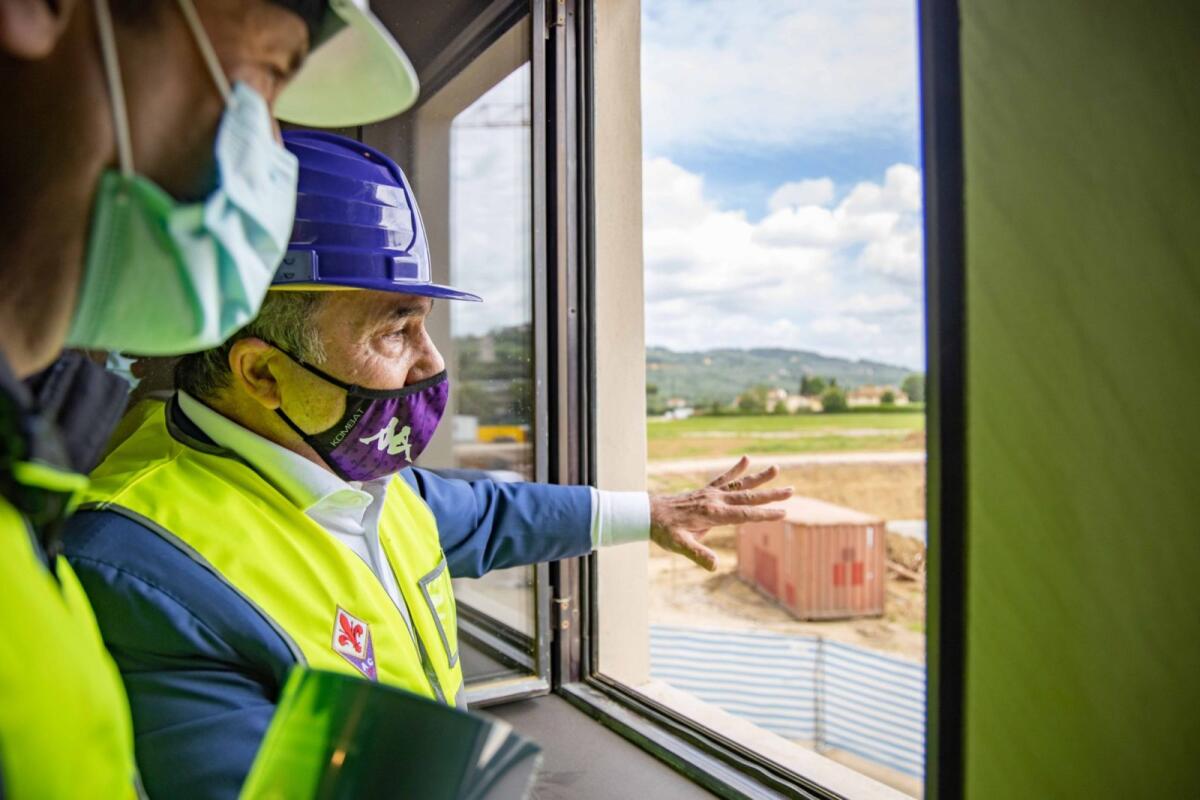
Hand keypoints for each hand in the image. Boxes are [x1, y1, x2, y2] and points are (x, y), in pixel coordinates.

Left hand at [649, 456, 791, 571]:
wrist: (647, 513)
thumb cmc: (663, 531)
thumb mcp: (679, 546)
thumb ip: (698, 554)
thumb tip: (714, 566)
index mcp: (712, 513)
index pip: (744, 515)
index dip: (764, 514)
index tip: (783, 512)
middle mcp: (714, 500)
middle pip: (748, 497)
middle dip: (770, 495)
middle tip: (792, 490)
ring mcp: (710, 494)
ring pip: (739, 485)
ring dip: (758, 478)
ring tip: (776, 468)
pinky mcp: (705, 491)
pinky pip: (723, 479)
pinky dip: (735, 470)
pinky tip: (746, 459)